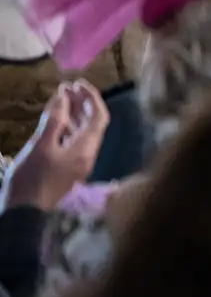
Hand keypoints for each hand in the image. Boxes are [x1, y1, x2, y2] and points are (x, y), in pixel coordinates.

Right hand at [2, 82, 109, 211]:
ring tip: (60, 99)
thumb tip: (64, 96)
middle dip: (82, 104)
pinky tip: (55, 121)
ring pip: (82, 133)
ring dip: (74, 115)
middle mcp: (88, 154)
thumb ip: (55, 119)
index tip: (76, 83)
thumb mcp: (41, 144)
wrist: (24, 212)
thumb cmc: (32, 177)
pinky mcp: (68, 169)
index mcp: (86, 148)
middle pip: (92, 123)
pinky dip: (66, 128)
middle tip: (67, 88)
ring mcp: (78, 163)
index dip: (91, 97)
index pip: (99, 116)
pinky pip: (73, 143)